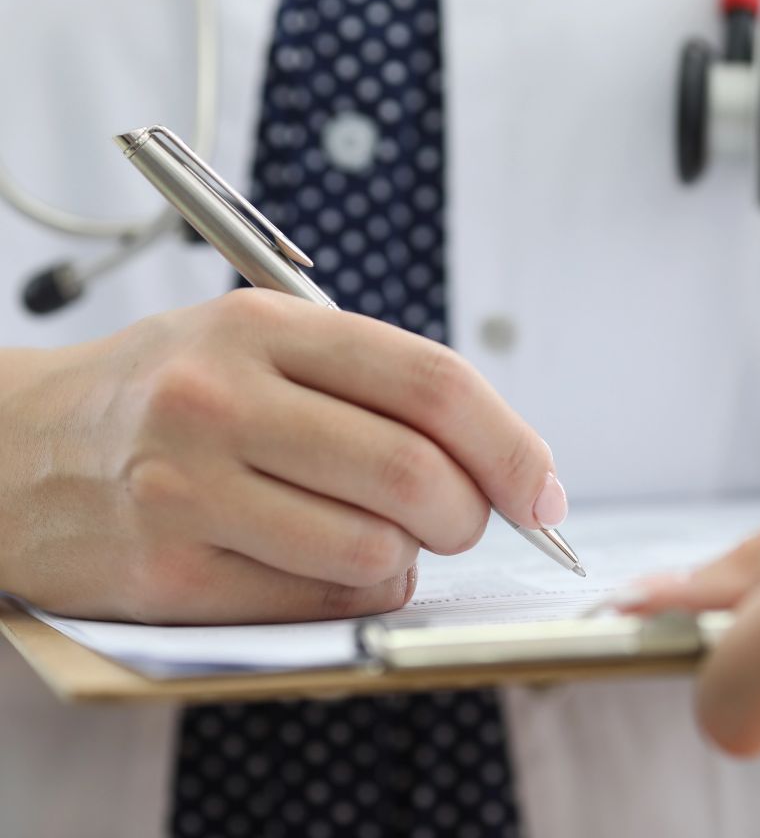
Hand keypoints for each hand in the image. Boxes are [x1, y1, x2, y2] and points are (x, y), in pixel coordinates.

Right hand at [0, 290, 563, 623]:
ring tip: (384, 536)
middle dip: (473, 512)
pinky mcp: (169, 573)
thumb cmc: (166, 393)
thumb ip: (373, 385)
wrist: (19, 446)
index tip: (543, 488)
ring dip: (411, 556)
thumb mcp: (259, 342)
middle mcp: (223, 398)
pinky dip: (359, 589)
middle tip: (466, 517)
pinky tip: (331, 562)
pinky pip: (321, 598)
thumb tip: (496, 455)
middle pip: (416, 472)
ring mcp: (190, 488)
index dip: (510, 442)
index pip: (431, 383)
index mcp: (265, 325)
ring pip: (377, 548)